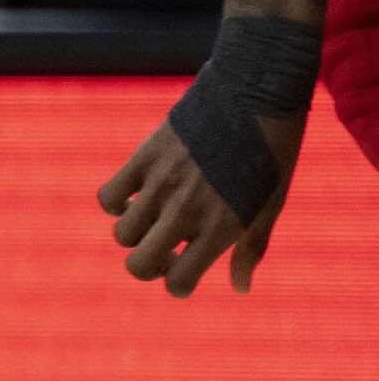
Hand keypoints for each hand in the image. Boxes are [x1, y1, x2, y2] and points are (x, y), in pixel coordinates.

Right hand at [97, 117, 301, 294]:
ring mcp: (162, 184)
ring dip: (135, 234)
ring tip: (152, 219)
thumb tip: (240, 288)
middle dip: (147, 267)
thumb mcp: (270, 205)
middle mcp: (187, 211)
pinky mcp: (144, 158)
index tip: (183, 274)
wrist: (253, 92)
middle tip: (163, 253)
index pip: (179, 281)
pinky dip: (117, 203)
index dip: (178, 285)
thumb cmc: (270, 152)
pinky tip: (136, 195)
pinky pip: (109, 196)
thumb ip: (252, 249)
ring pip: (122, 233)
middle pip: (138, 265)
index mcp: (222, 227)